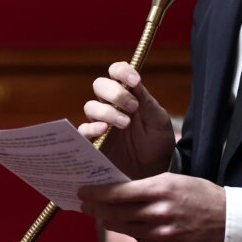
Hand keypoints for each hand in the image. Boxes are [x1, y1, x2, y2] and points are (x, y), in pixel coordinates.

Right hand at [78, 61, 174, 178]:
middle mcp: (111, 105)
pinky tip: (104, 130)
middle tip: (132, 106)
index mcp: (128, 93)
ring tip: (125, 123)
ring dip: (107, 111)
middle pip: (100, 85)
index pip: (117, 71)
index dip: (122, 71)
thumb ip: (146, 101)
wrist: (156, 169)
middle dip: (115, 92)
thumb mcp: (157, 120)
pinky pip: (83, 130)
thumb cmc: (158, 141)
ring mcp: (101, 122)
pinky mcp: (93, 142)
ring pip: (91, 106)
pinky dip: (91, 127)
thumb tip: (135, 81)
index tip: (134, 81)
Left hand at [79, 172, 225, 241]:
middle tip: (86, 203)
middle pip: (113, 213)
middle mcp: (157, 212)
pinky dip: (132, 230)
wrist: (229, 223)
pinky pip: (139, 239)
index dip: (96, 193)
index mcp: (160, 189)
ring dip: (110, 220)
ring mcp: (160, 234)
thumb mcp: (175, 180)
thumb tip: (120, 189)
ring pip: (122, 228)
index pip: (118, 193)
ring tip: (104, 212)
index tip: (83, 190)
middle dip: (96, 208)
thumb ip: (148, 186)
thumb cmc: (202, 195)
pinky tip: (131, 223)